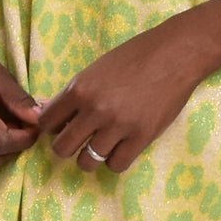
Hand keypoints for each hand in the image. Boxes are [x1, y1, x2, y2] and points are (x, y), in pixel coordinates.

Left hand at [37, 14, 216, 173]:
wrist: (174, 54)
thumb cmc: (134, 56)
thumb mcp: (96, 69)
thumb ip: (73, 92)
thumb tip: (45, 110)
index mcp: (80, 89)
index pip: (47, 122)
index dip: (52, 127)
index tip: (61, 127)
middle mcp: (95, 110)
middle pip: (62, 148)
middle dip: (67, 147)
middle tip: (78, 141)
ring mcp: (118, 126)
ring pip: (87, 161)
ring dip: (90, 157)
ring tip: (100, 147)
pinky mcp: (141, 137)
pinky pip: (116, 165)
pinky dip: (115, 160)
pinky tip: (120, 148)